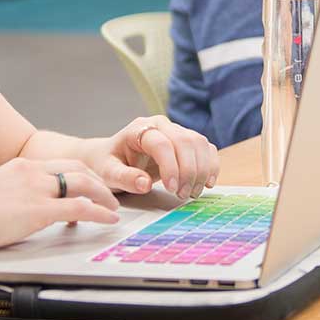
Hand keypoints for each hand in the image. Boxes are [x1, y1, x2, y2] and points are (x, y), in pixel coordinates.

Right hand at [0, 156, 119, 255]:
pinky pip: (81, 208)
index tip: (91, 184)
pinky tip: (109, 219)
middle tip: (110, 195)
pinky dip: (100, 212)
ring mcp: (37, 189)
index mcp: (20, 166)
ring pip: (85, 184)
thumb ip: (10, 195)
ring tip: (114, 208)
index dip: (81, 174)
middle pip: (79, 169)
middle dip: (99, 182)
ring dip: (104, 196)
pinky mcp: (39, 211)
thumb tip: (17, 209)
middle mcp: (32, 172)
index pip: (60, 164)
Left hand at [88, 117, 220, 200]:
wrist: (113, 157)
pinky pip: (206, 148)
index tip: (171, 189)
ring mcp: (176, 130)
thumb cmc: (108, 163)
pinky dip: (211, 165)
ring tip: (192, 193)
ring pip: (199, 144)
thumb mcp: (108, 173)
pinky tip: (208, 182)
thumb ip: (124, 178)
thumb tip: (144, 184)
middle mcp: (161, 125)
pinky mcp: (187, 141)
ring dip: (201, 170)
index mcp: (140, 128)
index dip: (170, 166)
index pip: (162, 143)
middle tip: (183, 195)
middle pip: (185, 141)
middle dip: (189, 171)